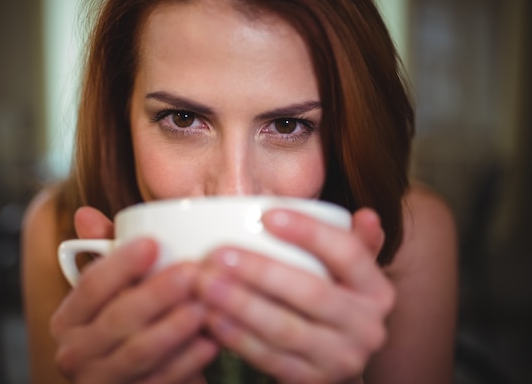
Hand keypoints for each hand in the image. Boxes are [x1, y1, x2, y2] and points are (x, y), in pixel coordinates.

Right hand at [50, 207, 217, 383]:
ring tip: (204, 306)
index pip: (90, 285)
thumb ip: (105, 253)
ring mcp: (101, 380)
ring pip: (139, 353)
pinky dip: (187, 362)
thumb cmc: (126, 320)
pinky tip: (211, 341)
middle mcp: (76, 352)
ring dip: (174, 328)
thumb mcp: (113, 289)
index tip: (153, 241)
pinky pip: (161, 382)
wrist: (131, 378)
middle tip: (191, 272)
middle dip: (156, 294)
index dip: (121, 263)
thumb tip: (85, 213)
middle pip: (117, 319)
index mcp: (69, 318)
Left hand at [196, 208, 394, 383]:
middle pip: (312, 293)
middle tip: (218, 253)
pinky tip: (211, 316)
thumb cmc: (334, 300)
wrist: (336, 362)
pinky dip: (238, 337)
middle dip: (261, 271)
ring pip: (285, 328)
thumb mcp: (350, 274)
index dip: (309, 232)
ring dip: (240, 304)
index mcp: (377, 291)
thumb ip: (355, 245)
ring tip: (205, 283)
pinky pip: (269, 358)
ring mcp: (341, 359)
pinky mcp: (312, 381)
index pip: (349, 254)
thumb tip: (367, 215)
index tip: (266, 215)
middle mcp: (368, 327)